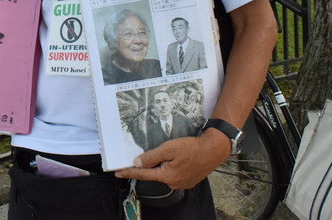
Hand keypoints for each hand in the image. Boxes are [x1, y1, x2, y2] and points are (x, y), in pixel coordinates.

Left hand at [114, 130, 229, 188]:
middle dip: (148, 166)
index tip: (117, 173)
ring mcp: (182, 183)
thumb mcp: (168, 148)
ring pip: (165, 174)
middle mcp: (173, 183)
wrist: (214, 150)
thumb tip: (137, 163)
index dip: (129, 173)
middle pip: (154, 174)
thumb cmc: (191, 147)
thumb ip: (151, 156)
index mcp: (167, 176)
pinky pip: (174, 174)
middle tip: (144, 156)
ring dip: (161, 166)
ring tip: (167, 154)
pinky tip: (176, 159)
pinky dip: (171, 167)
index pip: (143, 175)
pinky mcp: (189, 180)